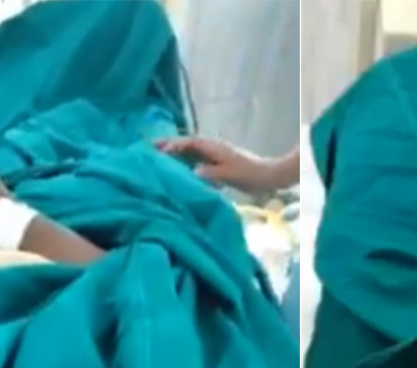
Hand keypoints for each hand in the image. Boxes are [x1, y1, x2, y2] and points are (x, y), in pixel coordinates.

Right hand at [156, 137, 285, 193]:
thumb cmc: (249, 174)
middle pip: (185, 144)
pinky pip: (197, 160)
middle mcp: (212, 147)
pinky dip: (185, 162)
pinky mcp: (219, 163)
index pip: (187, 143)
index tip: (156, 150)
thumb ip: (210, 174)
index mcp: (212, 147)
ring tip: (157, 158)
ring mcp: (215, 154)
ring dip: (175, 153)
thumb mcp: (228, 175)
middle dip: (168, 145)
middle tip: (148, 148)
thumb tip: (192, 173)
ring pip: (190, 152)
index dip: (172, 145)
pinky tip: (178, 169)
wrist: (268, 175)